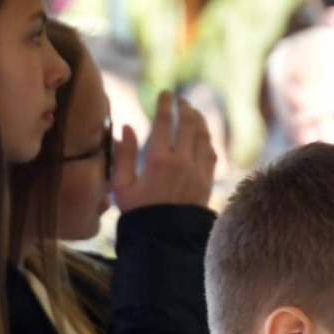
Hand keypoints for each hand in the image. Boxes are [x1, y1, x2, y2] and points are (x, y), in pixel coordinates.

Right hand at [113, 91, 216, 211]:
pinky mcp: (207, 182)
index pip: (165, 122)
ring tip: (193, 113)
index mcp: (157, 161)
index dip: (166, 104)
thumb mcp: (122, 186)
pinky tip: (202, 136)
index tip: (165, 93)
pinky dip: (207, 140)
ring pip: (204, 137)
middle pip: (188, 124)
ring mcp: (198, 172)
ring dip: (199, 121)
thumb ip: (123, 155)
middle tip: (181, 100)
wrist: (165, 240)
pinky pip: (211, 154)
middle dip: (185, 108)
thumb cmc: (138, 213)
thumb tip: (126, 127)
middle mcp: (181, 162)